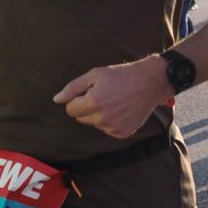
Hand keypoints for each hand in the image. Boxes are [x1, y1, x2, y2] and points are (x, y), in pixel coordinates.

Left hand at [54, 59, 170, 139]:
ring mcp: (113, 127)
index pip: (70, 109)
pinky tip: (121, 110)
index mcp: (94, 101)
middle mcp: (103, 117)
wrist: (151, 83)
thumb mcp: (96, 74)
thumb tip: (57, 99)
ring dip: (99, 114)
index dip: (78, 99)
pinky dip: (111, 121)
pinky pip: (107, 129)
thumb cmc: (122, 75)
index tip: (90, 91)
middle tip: (103, 95)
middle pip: (80, 118)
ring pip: (94, 124)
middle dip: (86, 108)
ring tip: (114, 101)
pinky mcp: (122, 133)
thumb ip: (73, 87)